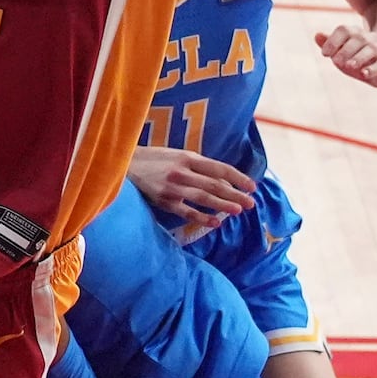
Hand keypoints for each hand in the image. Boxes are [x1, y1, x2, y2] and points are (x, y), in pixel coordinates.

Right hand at [128, 143, 255, 232]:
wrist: (123, 164)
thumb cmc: (154, 159)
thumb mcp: (176, 155)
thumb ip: (197, 165)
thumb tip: (222, 180)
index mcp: (188, 157)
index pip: (219, 168)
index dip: (237, 177)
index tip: (252, 186)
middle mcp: (182, 171)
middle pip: (214, 184)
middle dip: (235, 194)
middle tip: (251, 203)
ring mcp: (173, 187)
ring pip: (203, 197)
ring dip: (223, 204)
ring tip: (238, 211)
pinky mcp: (163, 201)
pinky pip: (186, 211)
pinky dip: (202, 217)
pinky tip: (216, 222)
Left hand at [315, 22, 376, 86]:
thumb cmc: (358, 56)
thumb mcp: (342, 50)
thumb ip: (329, 43)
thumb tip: (316, 34)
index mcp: (355, 33)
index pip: (344, 30)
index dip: (333, 41)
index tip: (325, 54)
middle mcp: (369, 39)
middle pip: (358, 38)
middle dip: (346, 50)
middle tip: (336, 61)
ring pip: (371, 49)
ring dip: (359, 57)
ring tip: (348, 66)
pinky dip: (373, 69)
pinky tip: (363, 74)